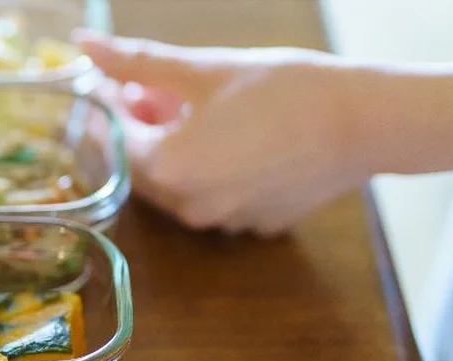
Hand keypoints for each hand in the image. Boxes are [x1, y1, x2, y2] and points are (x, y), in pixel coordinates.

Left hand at [75, 33, 370, 235]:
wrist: (369, 121)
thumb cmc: (286, 89)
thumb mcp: (204, 69)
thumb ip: (137, 62)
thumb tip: (83, 44)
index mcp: (168, 169)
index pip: (115, 140)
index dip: (110, 107)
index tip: (116, 79)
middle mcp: (190, 206)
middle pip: (145, 167)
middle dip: (142, 128)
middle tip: (152, 89)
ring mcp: (226, 222)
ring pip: (181, 184)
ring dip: (176, 147)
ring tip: (196, 106)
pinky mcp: (258, 224)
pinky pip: (219, 195)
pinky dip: (213, 167)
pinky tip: (236, 135)